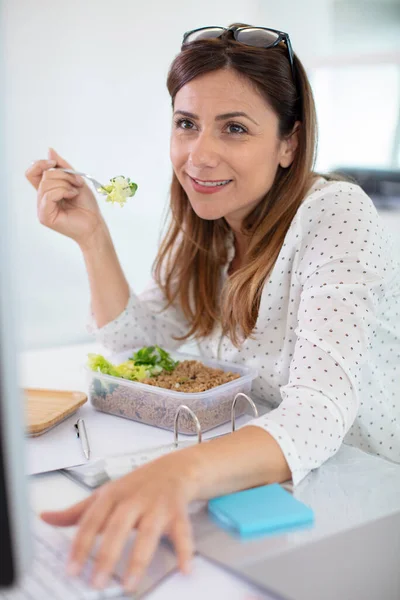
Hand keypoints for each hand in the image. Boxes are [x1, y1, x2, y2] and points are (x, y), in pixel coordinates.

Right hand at [25, 148, 106, 249]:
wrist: (95, 223)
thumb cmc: (87, 206)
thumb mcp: (76, 180)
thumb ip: (62, 167)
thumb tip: (50, 150)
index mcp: (46, 191)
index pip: (32, 172)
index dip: (41, 164)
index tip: (55, 163)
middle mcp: (41, 199)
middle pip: (43, 175)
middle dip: (63, 175)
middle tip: (77, 183)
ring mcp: (42, 208)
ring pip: (46, 183)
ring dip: (65, 184)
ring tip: (75, 192)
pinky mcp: (45, 216)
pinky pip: (49, 195)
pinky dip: (63, 191)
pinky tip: (72, 196)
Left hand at [40, 450, 198, 593]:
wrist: (174, 468)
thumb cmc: (136, 486)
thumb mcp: (105, 494)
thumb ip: (77, 511)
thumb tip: (46, 518)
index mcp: (112, 495)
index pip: (92, 521)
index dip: (80, 545)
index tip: (72, 569)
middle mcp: (134, 499)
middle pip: (118, 527)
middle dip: (107, 555)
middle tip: (96, 582)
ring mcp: (157, 505)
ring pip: (148, 532)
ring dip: (139, 559)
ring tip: (129, 584)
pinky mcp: (178, 512)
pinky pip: (182, 532)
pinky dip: (185, 550)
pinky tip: (184, 569)